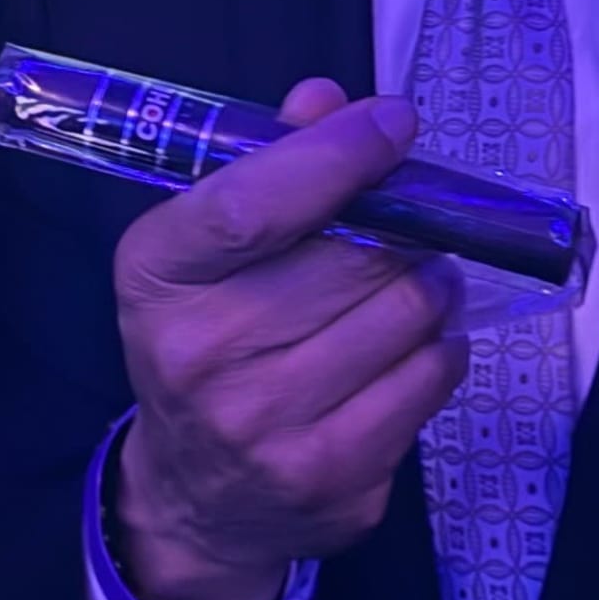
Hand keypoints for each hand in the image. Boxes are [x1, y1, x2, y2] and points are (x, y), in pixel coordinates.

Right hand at [105, 79, 466, 599]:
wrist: (195, 497)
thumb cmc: (207, 342)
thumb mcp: (204, 252)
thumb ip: (267, 168)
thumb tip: (330, 102)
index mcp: (157, 277)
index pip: (252, 205)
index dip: (335, 154)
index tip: (392, 122)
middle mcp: (201, 354)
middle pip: (354, 257)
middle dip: (405, 226)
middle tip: (414, 221)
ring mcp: (267, 425)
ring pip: (407, 314)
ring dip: (432, 284)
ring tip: (413, 282)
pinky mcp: (332, 478)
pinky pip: (430, 379)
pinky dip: (441, 347)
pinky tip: (414, 345)